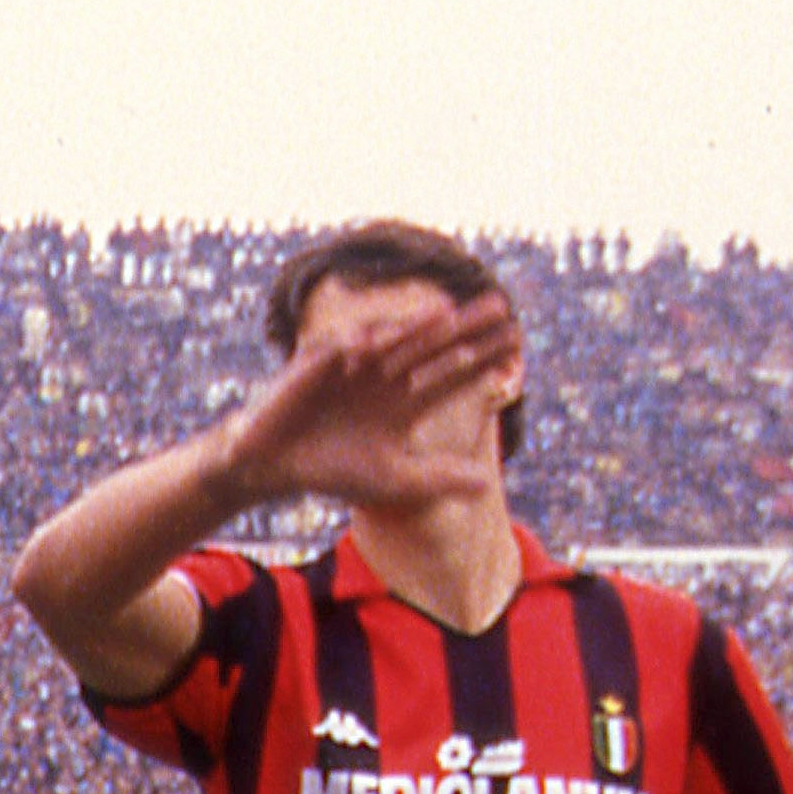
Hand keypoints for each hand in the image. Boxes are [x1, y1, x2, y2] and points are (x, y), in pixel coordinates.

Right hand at [215, 291, 520, 514]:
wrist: (275, 466)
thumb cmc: (332, 471)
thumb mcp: (393, 481)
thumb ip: (438, 480)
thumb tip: (486, 484)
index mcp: (406, 401)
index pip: (453, 375)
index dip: (484, 360)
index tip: (517, 345)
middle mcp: (387, 375)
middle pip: (434, 347)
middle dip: (466, 329)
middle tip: (502, 308)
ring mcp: (356, 364)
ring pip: (397, 339)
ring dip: (420, 326)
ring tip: (448, 315)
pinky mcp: (321, 359)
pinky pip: (346, 345)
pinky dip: (364, 342)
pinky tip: (384, 340)